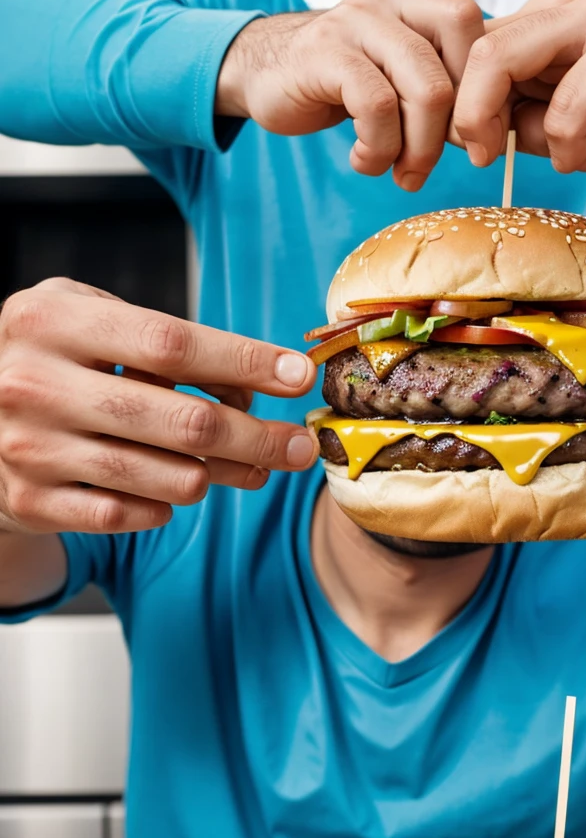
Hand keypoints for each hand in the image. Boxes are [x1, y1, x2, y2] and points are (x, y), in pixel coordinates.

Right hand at [0, 278, 317, 534]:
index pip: (172, 344)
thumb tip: (253, 387)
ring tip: (252, 466)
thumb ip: (160, 340)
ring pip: (170, 480)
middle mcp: (35, 385)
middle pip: (185, 423)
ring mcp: (30, 449)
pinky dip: (166, 506)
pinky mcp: (31, 501)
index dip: (246, 362)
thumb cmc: (50, 361)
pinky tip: (174, 488)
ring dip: (226, 476)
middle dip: (261, 438)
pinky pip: (130, 516)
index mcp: (51, 322)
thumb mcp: (87, 320)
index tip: (299, 376)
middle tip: (302, 446)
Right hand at [217, 0, 484, 191]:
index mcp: (418, 5)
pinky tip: (364, 160)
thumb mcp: (395, 84)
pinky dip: (378, 148)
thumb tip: (481, 137)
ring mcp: (359, 25)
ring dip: (417, 149)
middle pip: (454, 67)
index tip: (473, 143)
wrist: (263, 71)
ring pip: (422, 90)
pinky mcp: (326, 55)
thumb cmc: (338, 82)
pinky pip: (375, 106)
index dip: (481, 93)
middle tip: (432, 167)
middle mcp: (393, 4)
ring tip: (400, 173)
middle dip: (453, 134)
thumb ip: (435, 96)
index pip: (475, 33)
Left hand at [454, 0, 585, 181]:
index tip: (466, 146)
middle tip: (484, 156)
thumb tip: (465, 132)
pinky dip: (569, 145)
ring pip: (505, 61)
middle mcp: (562, 9)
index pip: (470, 49)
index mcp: (539, 23)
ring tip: (546, 153)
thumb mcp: (554, 129)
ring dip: (508, 126)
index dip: (455, 102)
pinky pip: (567, 106)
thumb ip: (514, 121)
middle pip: (478, 49)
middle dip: (467, 114)